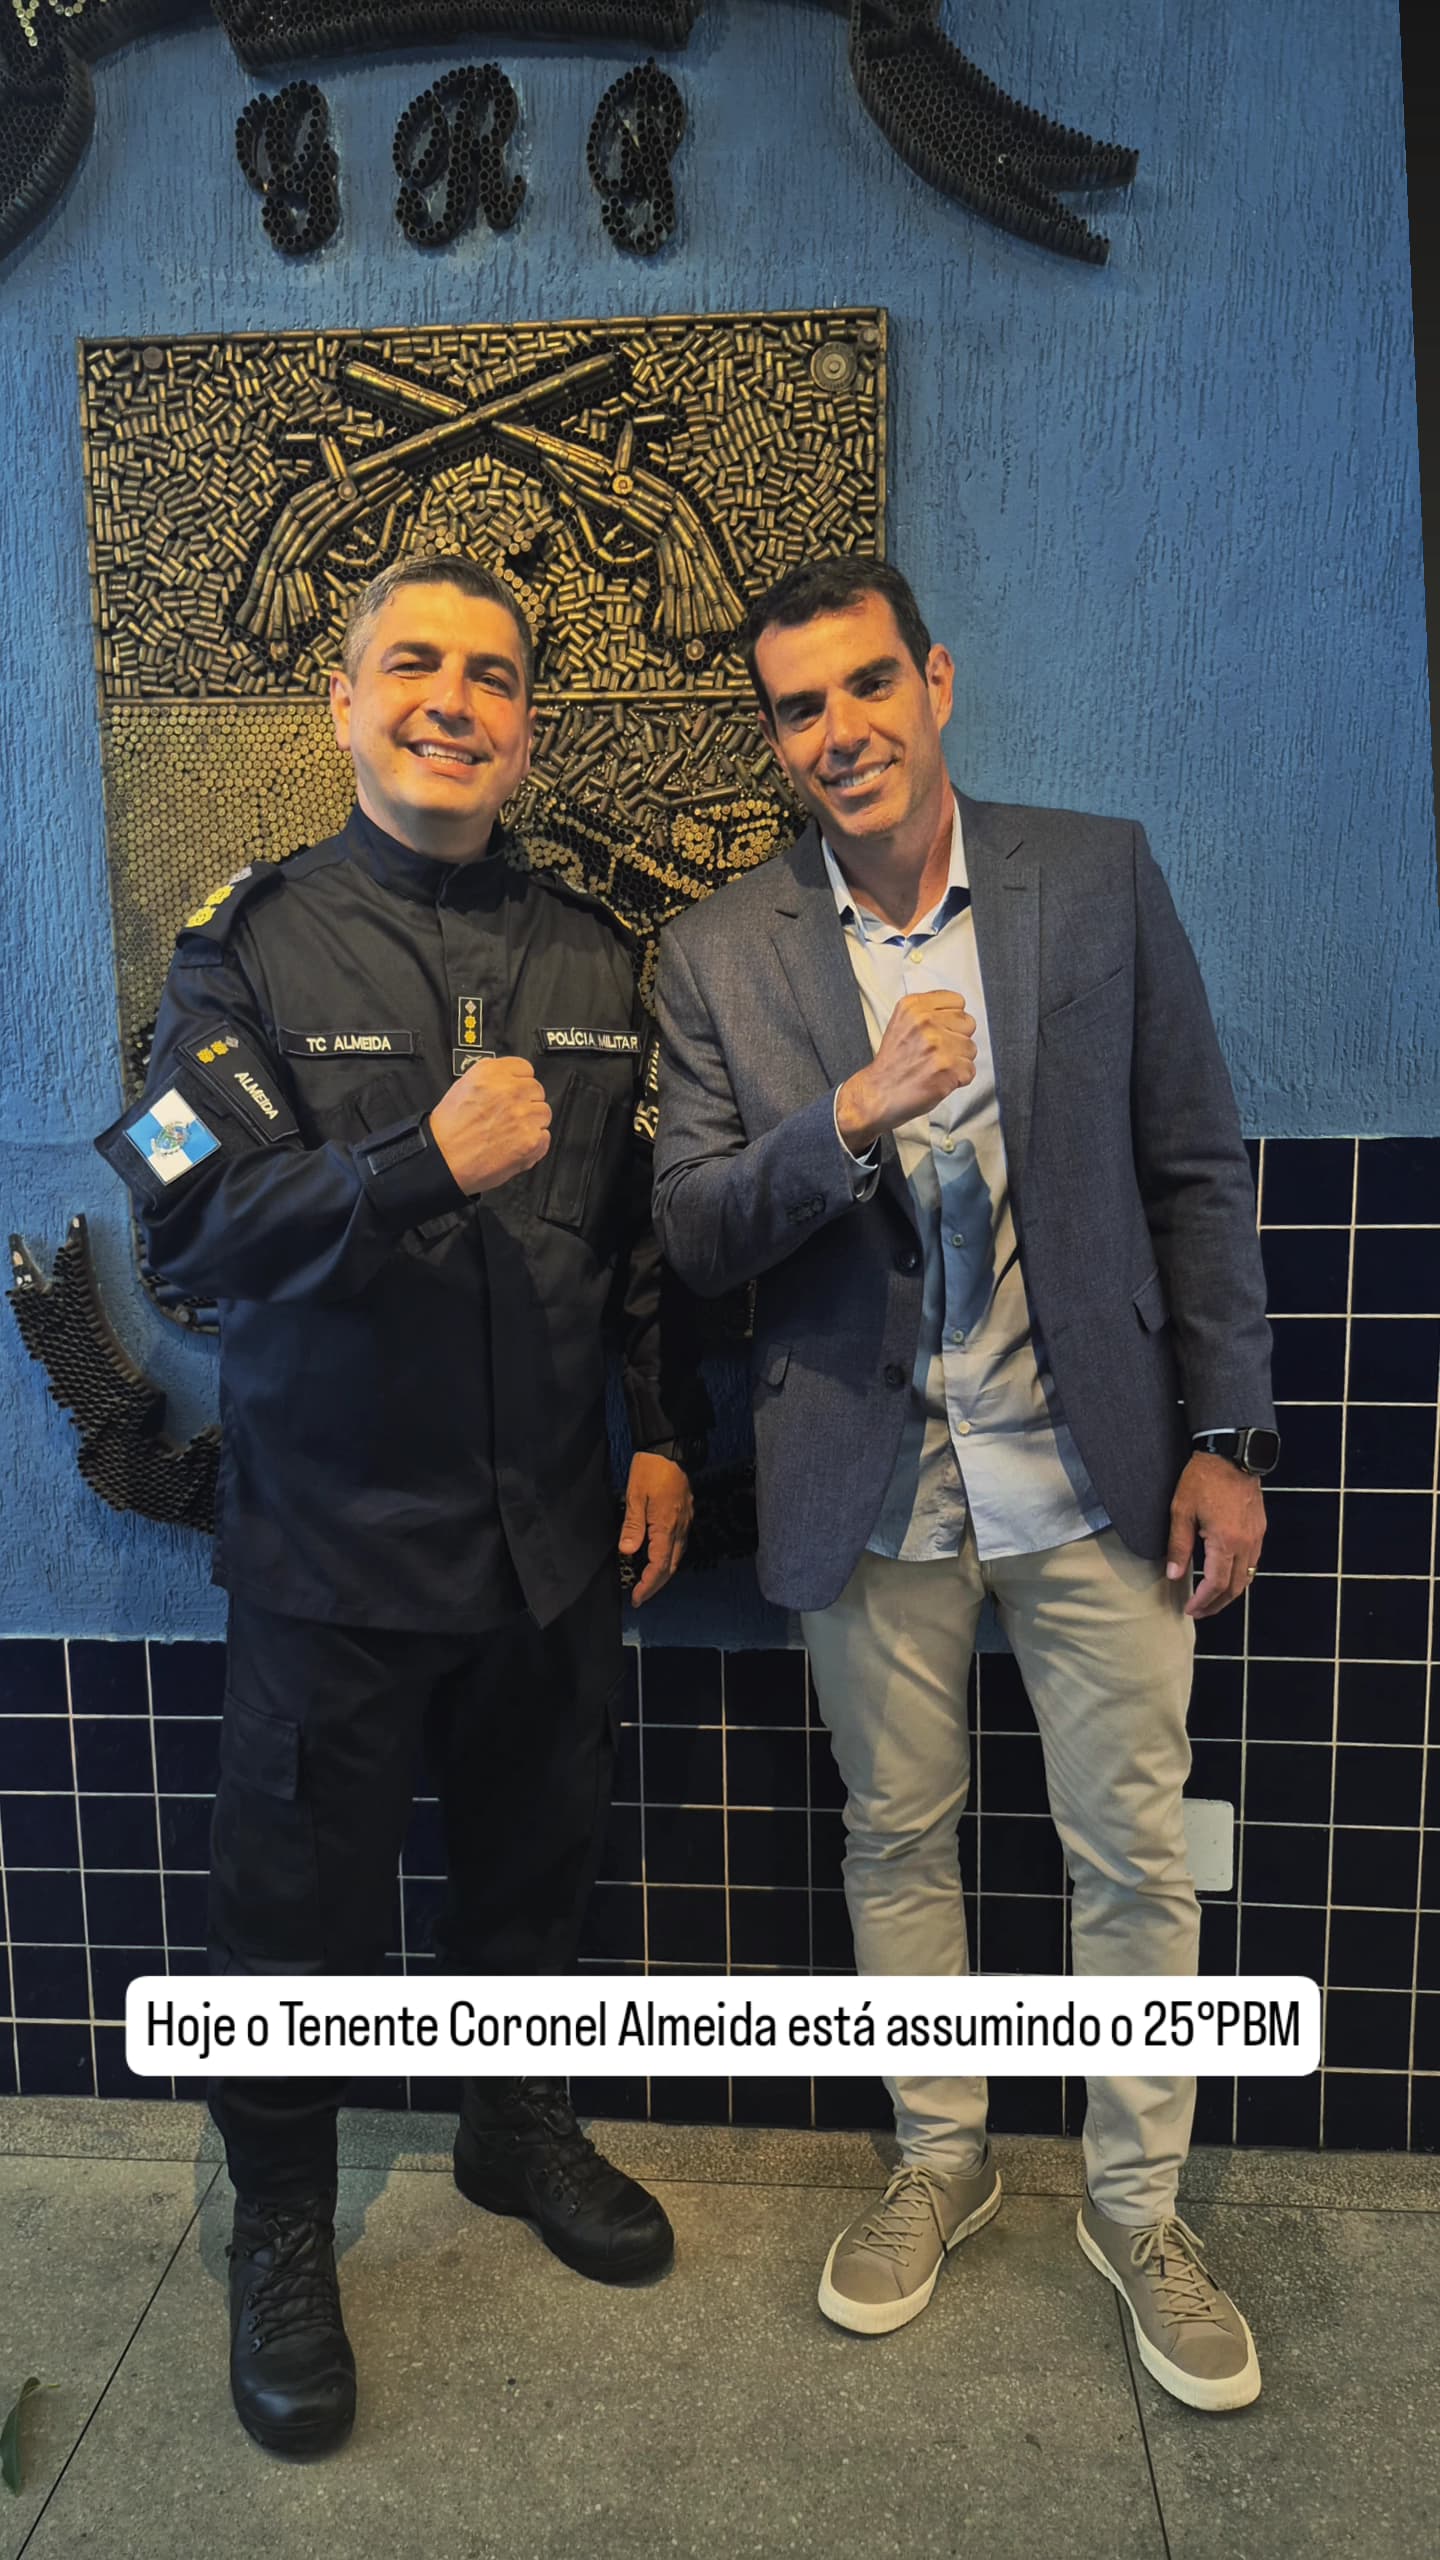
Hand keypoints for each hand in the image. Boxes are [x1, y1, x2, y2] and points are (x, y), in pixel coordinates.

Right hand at [429, 1056, 550, 1195]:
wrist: (443, 1160)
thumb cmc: (448, 1129)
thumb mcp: (464, 1086)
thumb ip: (492, 1080)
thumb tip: (512, 1081)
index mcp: (491, 1073)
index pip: (525, 1068)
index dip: (519, 1082)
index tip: (515, 1091)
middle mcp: (509, 1091)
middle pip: (536, 1090)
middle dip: (526, 1102)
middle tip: (510, 1116)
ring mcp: (522, 1115)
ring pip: (544, 1113)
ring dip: (532, 1122)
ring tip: (511, 1132)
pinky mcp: (531, 1140)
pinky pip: (545, 1136)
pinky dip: (534, 1143)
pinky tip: (514, 1145)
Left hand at [618, 1453, 692, 1606]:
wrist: (671, 1449)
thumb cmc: (651, 1470)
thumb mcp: (635, 1496)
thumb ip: (633, 1526)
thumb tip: (627, 1552)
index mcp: (666, 1526)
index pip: (659, 1565)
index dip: (648, 1584)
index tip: (636, 1597)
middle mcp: (680, 1528)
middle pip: (671, 1566)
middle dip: (656, 1585)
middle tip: (641, 1597)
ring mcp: (686, 1522)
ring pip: (677, 1557)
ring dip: (663, 1573)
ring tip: (648, 1583)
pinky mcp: (686, 1515)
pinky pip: (679, 1545)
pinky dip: (669, 1558)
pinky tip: (659, 1559)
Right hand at [836, 993, 976, 1149]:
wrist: (878, 1094)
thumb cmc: (891, 1065)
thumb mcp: (901, 1024)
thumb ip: (928, 1013)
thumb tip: (956, 1013)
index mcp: (913, 1006)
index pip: (957, 1001)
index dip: (952, 1019)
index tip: (942, 1030)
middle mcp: (925, 1022)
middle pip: (968, 1024)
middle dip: (957, 1039)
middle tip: (938, 1052)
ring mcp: (936, 1045)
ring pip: (971, 1048)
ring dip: (958, 1061)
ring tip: (936, 1066)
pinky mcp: (946, 1068)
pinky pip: (970, 1070)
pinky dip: (958, 1079)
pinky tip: (939, 1078)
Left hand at [1166, 1454, 1265, 1617]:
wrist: (1232, 1454)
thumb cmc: (1203, 1479)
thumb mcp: (1181, 1510)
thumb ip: (1178, 1545)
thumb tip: (1174, 1575)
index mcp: (1226, 1542)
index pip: (1216, 1584)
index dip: (1203, 1601)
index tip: (1189, 1609)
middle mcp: (1247, 1544)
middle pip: (1236, 1587)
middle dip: (1217, 1604)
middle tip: (1199, 1611)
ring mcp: (1256, 1537)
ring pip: (1247, 1576)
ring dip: (1229, 1592)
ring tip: (1210, 1598)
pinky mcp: (1260, 1529)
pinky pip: (1253, 1562)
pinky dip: (1239, 1575)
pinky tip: (1225, 1574)